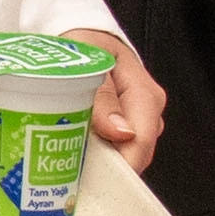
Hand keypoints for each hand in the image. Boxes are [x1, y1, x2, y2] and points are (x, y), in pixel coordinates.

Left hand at [73, 29, 165, 169]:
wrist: (86, 38)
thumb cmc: (86, 46)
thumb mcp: (90, 62)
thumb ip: (103, 97)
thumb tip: (122, 132)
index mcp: (145, 95)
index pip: (141, 142)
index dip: (119, 166)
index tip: (94, 177)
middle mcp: (146, 112)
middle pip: (134, 155)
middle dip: (106, 167)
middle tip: (71, 170)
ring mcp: (138, 120)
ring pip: (123, 155)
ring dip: (98, 161)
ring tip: (68, 160)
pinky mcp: (125, 127)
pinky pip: (114, 149)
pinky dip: (95, 154)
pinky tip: (74, 152)